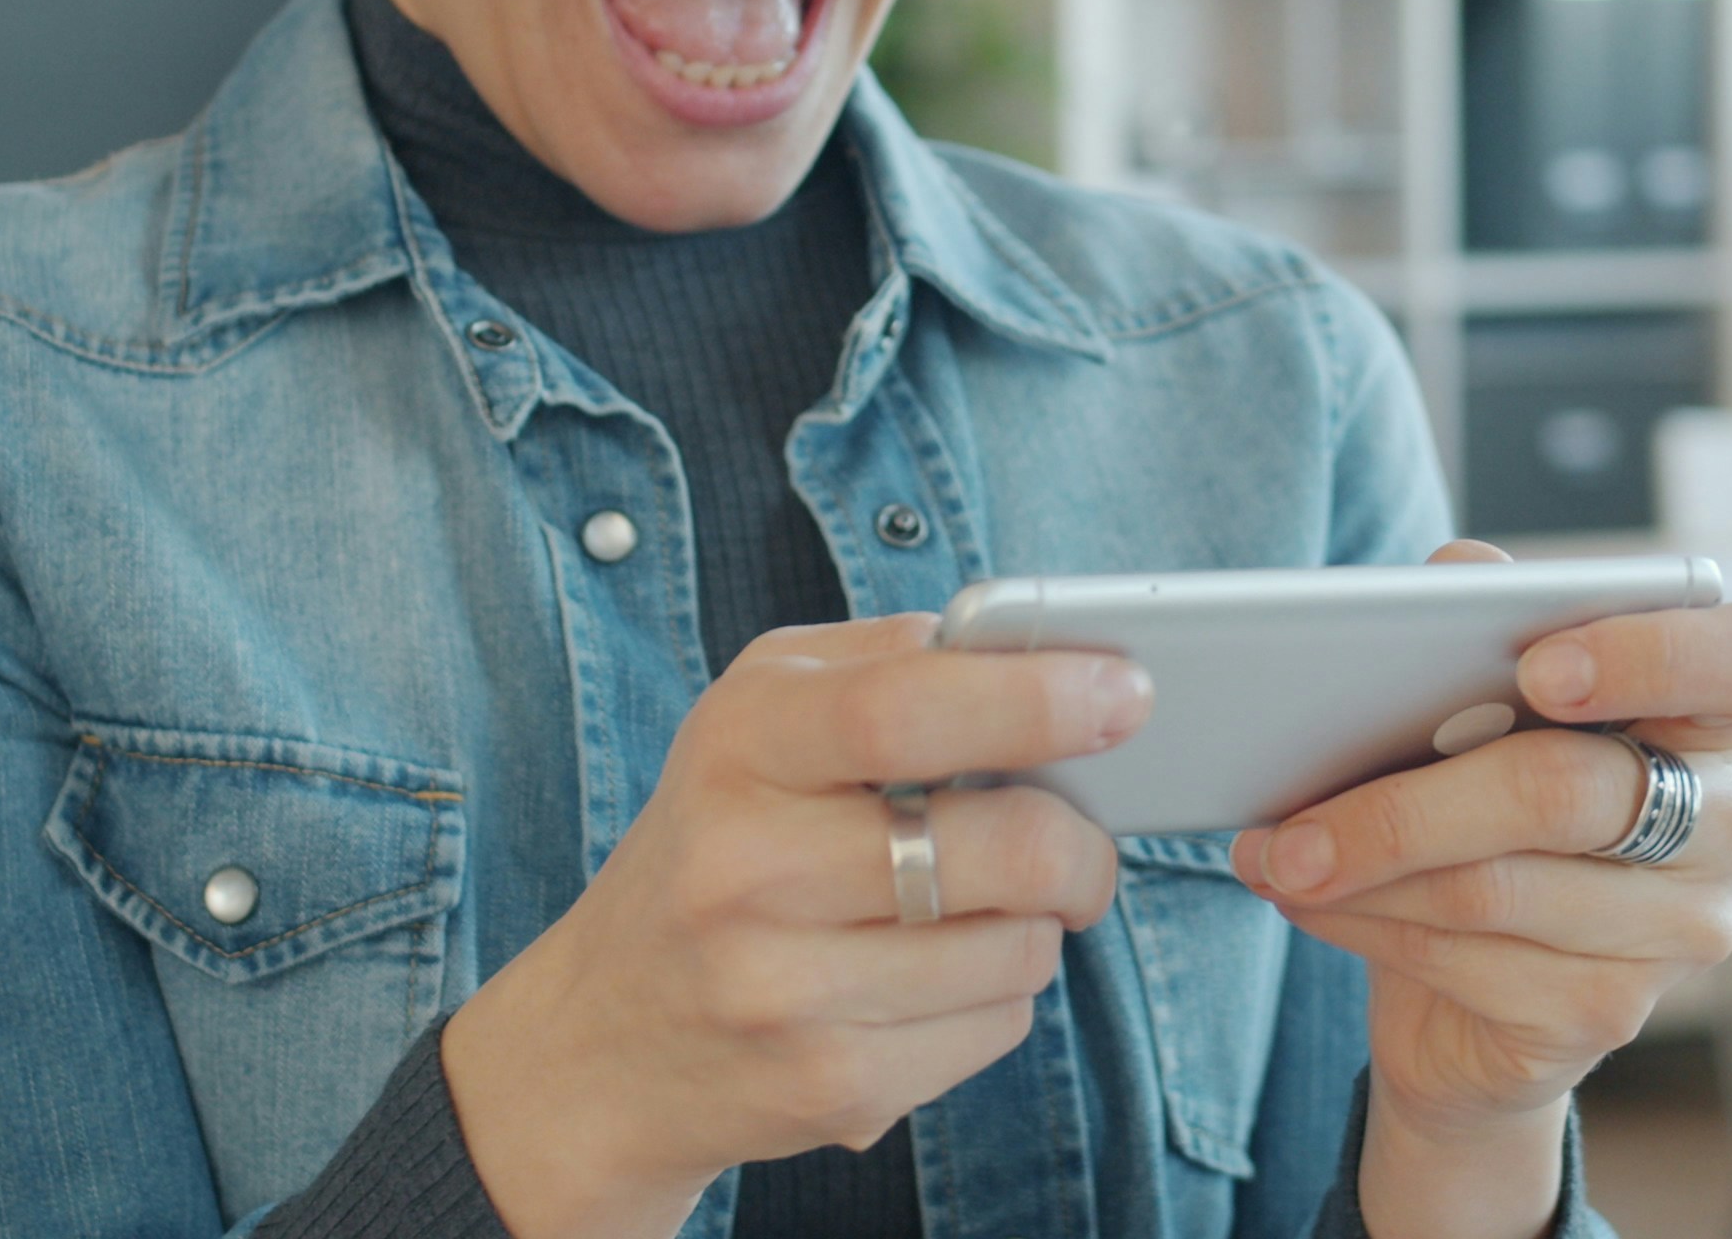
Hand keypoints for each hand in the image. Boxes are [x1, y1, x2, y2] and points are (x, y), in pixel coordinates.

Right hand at [441, 614, 1147, 1238]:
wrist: (606, 1036)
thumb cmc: (718, 842)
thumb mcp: (759, 717)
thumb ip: (885, 662)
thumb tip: (1031, 647)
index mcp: (738, 744)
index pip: (902, 710)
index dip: (1034, 697)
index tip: (1125, 691)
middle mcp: (747, 866)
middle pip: (1001, 846)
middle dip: (1080, 843)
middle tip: (1083, 841)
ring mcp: (784, 987)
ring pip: (1019, 946)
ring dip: (1035, 925)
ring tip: (980, 911)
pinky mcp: (829, 1084)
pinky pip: (996, 1026)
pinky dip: (996, 996)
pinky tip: (932, 980)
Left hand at [1234, 541, 1731, 1237]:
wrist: (1464, 995)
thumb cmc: (1481, 808)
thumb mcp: (1481, 708)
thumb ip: (1483, 625)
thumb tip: (1457, 575)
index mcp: (1716, 715)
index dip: (1660, 656)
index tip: (1538, 666)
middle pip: (1573, 791)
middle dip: (1411, 800)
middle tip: (1295, 803)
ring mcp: (1682, 932)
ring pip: (1499, 886)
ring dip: (1362, 867)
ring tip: (1275, 850)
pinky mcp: (1609, 1013)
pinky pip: (1470, 961)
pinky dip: (1369, 926)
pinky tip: (1312, 903)